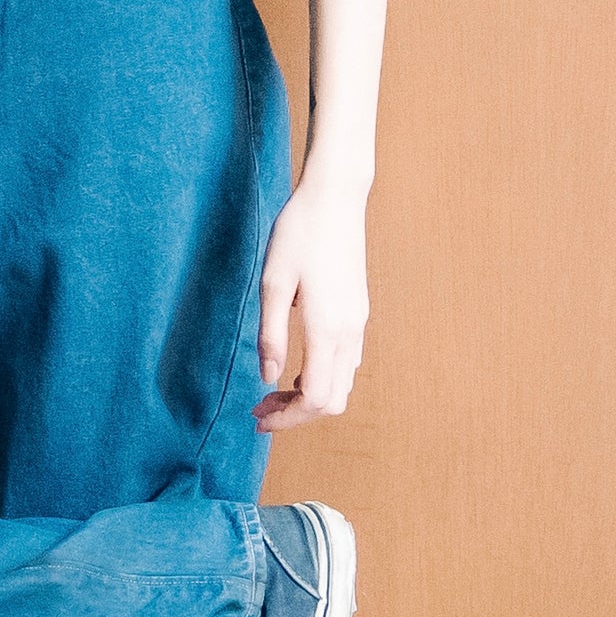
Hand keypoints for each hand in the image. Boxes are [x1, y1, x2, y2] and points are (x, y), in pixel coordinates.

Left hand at [252, 172, 369, 430]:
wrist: (336, 197)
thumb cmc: (299, 232)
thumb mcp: (273, 280)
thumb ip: (270, 333)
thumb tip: (267, 377)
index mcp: (327, 328)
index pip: (315, 399)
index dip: (287, 419)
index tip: (258, 419)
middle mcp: (349, 332)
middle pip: (332, 400)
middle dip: (297, 414)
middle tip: (260, 407)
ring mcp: (357, 322)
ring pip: (342, 384)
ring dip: (309, 396)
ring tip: (273, 390)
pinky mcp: (357, 310)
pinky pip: (346, 362)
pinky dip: (322, 376)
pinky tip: (296, 364)